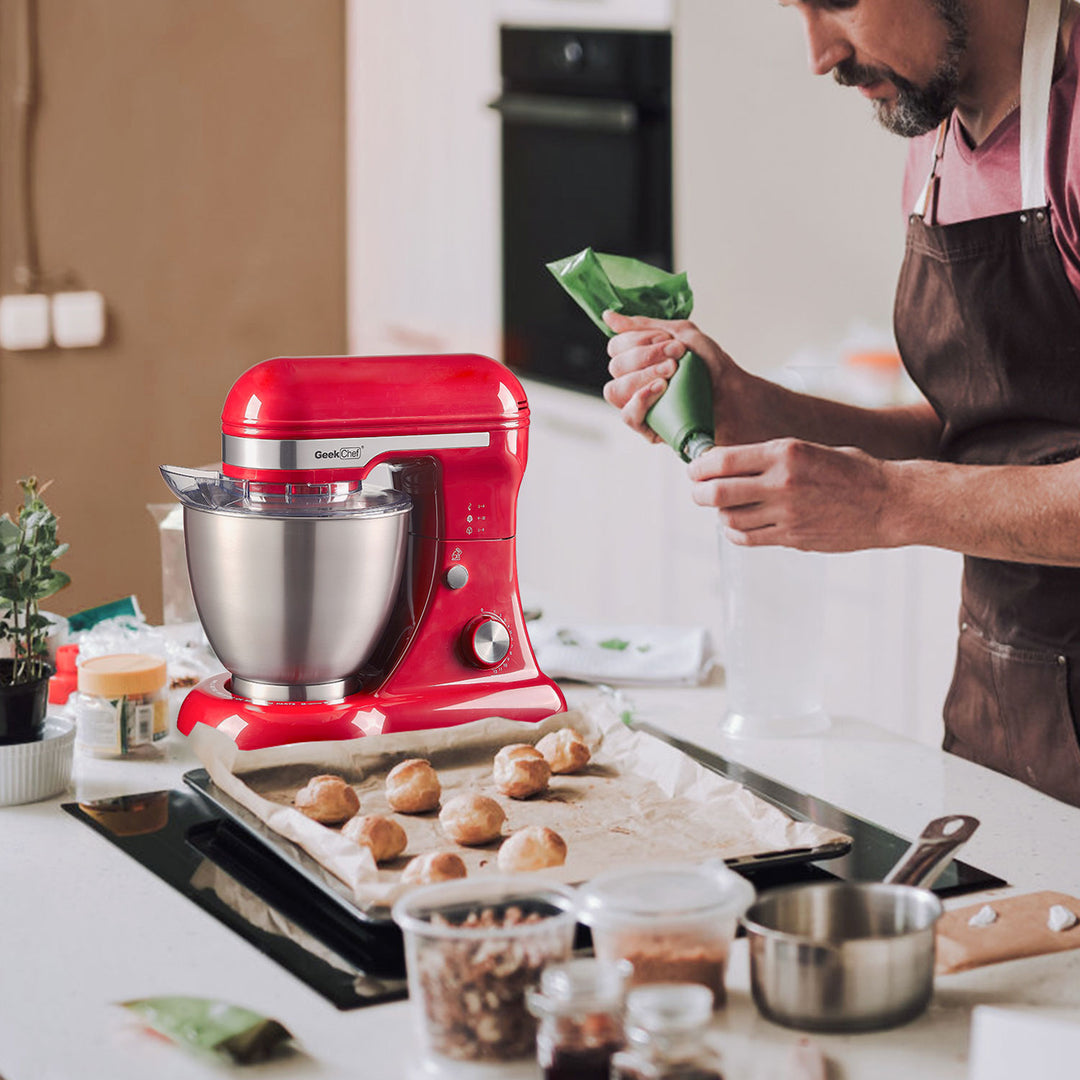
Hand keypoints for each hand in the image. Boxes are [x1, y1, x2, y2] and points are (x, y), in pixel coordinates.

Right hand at [602, 310, 732, 441]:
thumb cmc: (710, 365)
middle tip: (675, 358)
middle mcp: (633, 382)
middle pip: (615, 367)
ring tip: (671, 372)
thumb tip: (608, 317)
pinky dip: (641, 399)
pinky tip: (660, 389)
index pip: (616, 347)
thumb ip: (644, 326)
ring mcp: (639, 405)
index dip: (639, 341)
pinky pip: (628, 415)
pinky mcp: (647, 427)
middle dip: (645, 357)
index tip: (669, 341)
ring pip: (615, 391)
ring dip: (643, 377)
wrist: (733, 393)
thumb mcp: (680, 334)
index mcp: (638, 360)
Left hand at [688, 437, 892, 551]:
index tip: (695, 468)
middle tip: (698, 490)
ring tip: (723, 507)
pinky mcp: (793, 538)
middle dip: (699, 492)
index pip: (722, 461)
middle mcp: (782, 483)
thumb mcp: (810, 449)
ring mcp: (787, 514)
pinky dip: (735, 532)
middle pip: (717, 493)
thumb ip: (771, 457)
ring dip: (719, 513)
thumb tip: (730, 465)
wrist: (890, 502)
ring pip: (730, 519)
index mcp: (785, 453)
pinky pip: (749, 538)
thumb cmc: (853, 469)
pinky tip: (737, 525)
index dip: (699, 467)